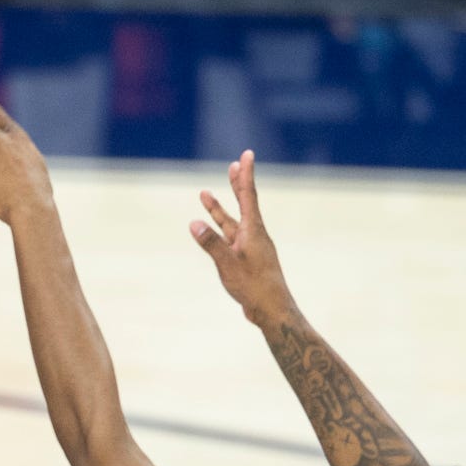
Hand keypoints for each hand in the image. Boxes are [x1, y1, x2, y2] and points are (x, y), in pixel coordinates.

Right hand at [190, 150, 293, 328]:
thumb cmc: (253, 287)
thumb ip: (211, 243)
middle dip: (237, 184)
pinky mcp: (246, 260)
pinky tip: (209, 229)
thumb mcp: (228, 264)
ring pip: (231, 222)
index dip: (246, 174)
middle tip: (234, 165)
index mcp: (253, 231)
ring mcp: (250, 247)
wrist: (271, 310)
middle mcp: (253, 235)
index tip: (246, 155)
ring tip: (204, 194)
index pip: (248, 196)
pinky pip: (230, 238)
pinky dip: (219, 230)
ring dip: (219, 209)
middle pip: (244, 204)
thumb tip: (194, 223)